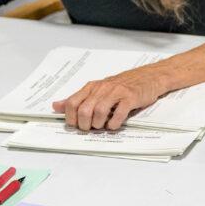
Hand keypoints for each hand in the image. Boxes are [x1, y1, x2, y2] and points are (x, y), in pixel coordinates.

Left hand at [52, 65, 170, 130]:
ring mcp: (117, 92)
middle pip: (84, 110)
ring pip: (99, 112)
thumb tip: (56, 106)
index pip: (72, 103)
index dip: (71, 118)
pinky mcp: (130, 98)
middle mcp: (102, 88)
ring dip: (99, 124)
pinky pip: (118, 113)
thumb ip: (77, 99)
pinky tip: (114, 125)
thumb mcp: (98, 90)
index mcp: (92, 87)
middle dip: (84, 124)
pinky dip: (114, 123)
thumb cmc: (122, 86)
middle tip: (90, 128)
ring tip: (102, 126)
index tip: (77, 125)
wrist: (148, 77)